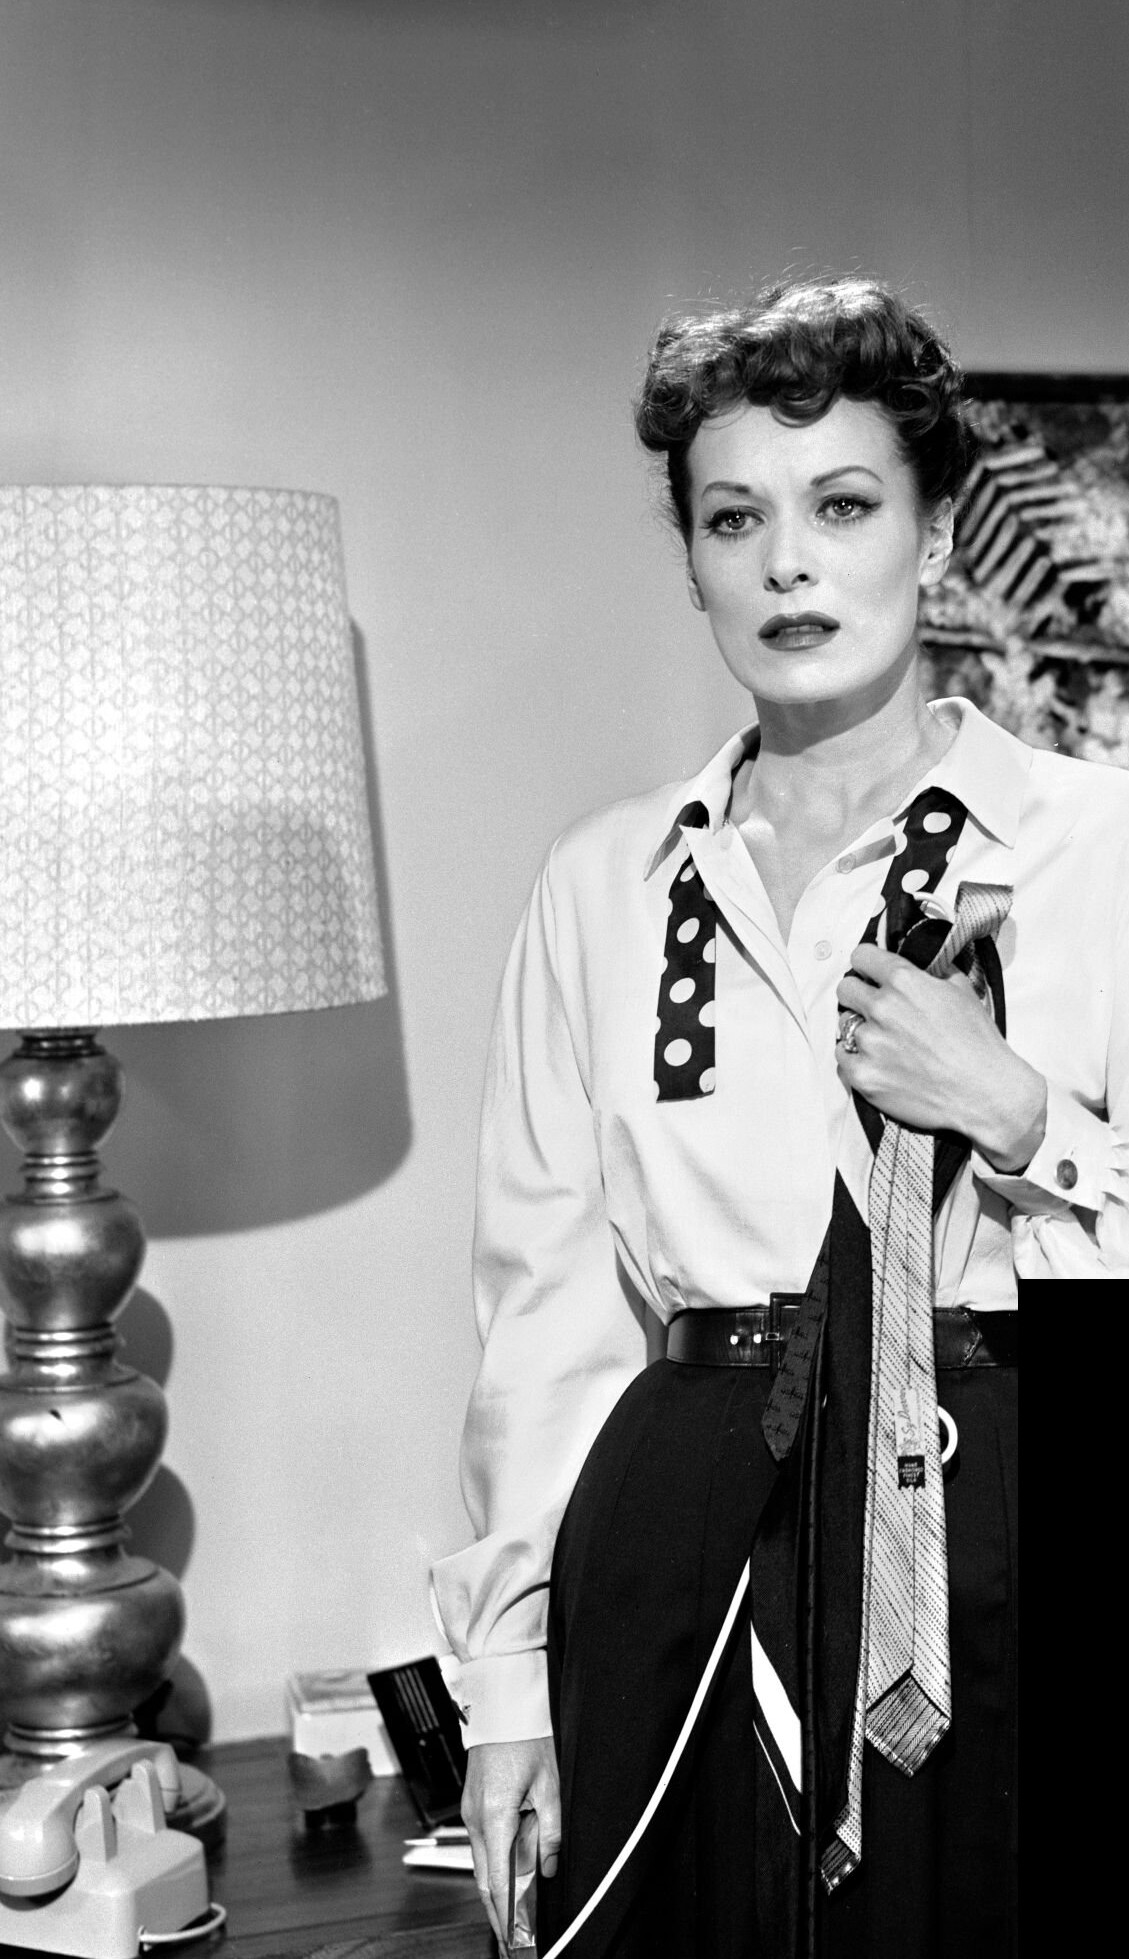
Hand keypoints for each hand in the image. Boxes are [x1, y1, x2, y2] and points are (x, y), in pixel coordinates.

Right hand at [461, 1737, 560, 1949]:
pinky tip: (506, 1875)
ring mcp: (470, 1811)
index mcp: (495, 1817)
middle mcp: (475, 1818)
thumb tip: (548, 1866)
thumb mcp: (550, 1785)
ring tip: (513, 1916)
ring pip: (480, 1863)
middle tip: (512, 1940)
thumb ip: (551, 1831)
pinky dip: (493, 1865)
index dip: (506, 1915)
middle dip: (497, 1912)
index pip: (498, 1881)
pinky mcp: (472, 1803)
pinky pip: (481, 1844)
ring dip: (496, 1889)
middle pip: (483, 1879)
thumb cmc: (526, 1736)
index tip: (515, 1939)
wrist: (503, 1704)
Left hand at [836, 943, 1046, 1170]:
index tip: (870, 973)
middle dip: (858, 995)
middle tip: (875, 1010)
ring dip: (861, 1031)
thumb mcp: (962, 990)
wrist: (985, 1094)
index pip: (861, 956)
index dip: (866, 964)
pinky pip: (842, 1057)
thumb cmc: (978, 1043)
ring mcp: (869, 1043)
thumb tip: (917, 959)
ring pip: (845, 1026)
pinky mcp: (863, 1075)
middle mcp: (882, 1008)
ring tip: (885, 1044)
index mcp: (905, 982)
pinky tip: (877, 1063)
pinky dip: (855, 1059)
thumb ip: (933, 969)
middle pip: (845, 989)